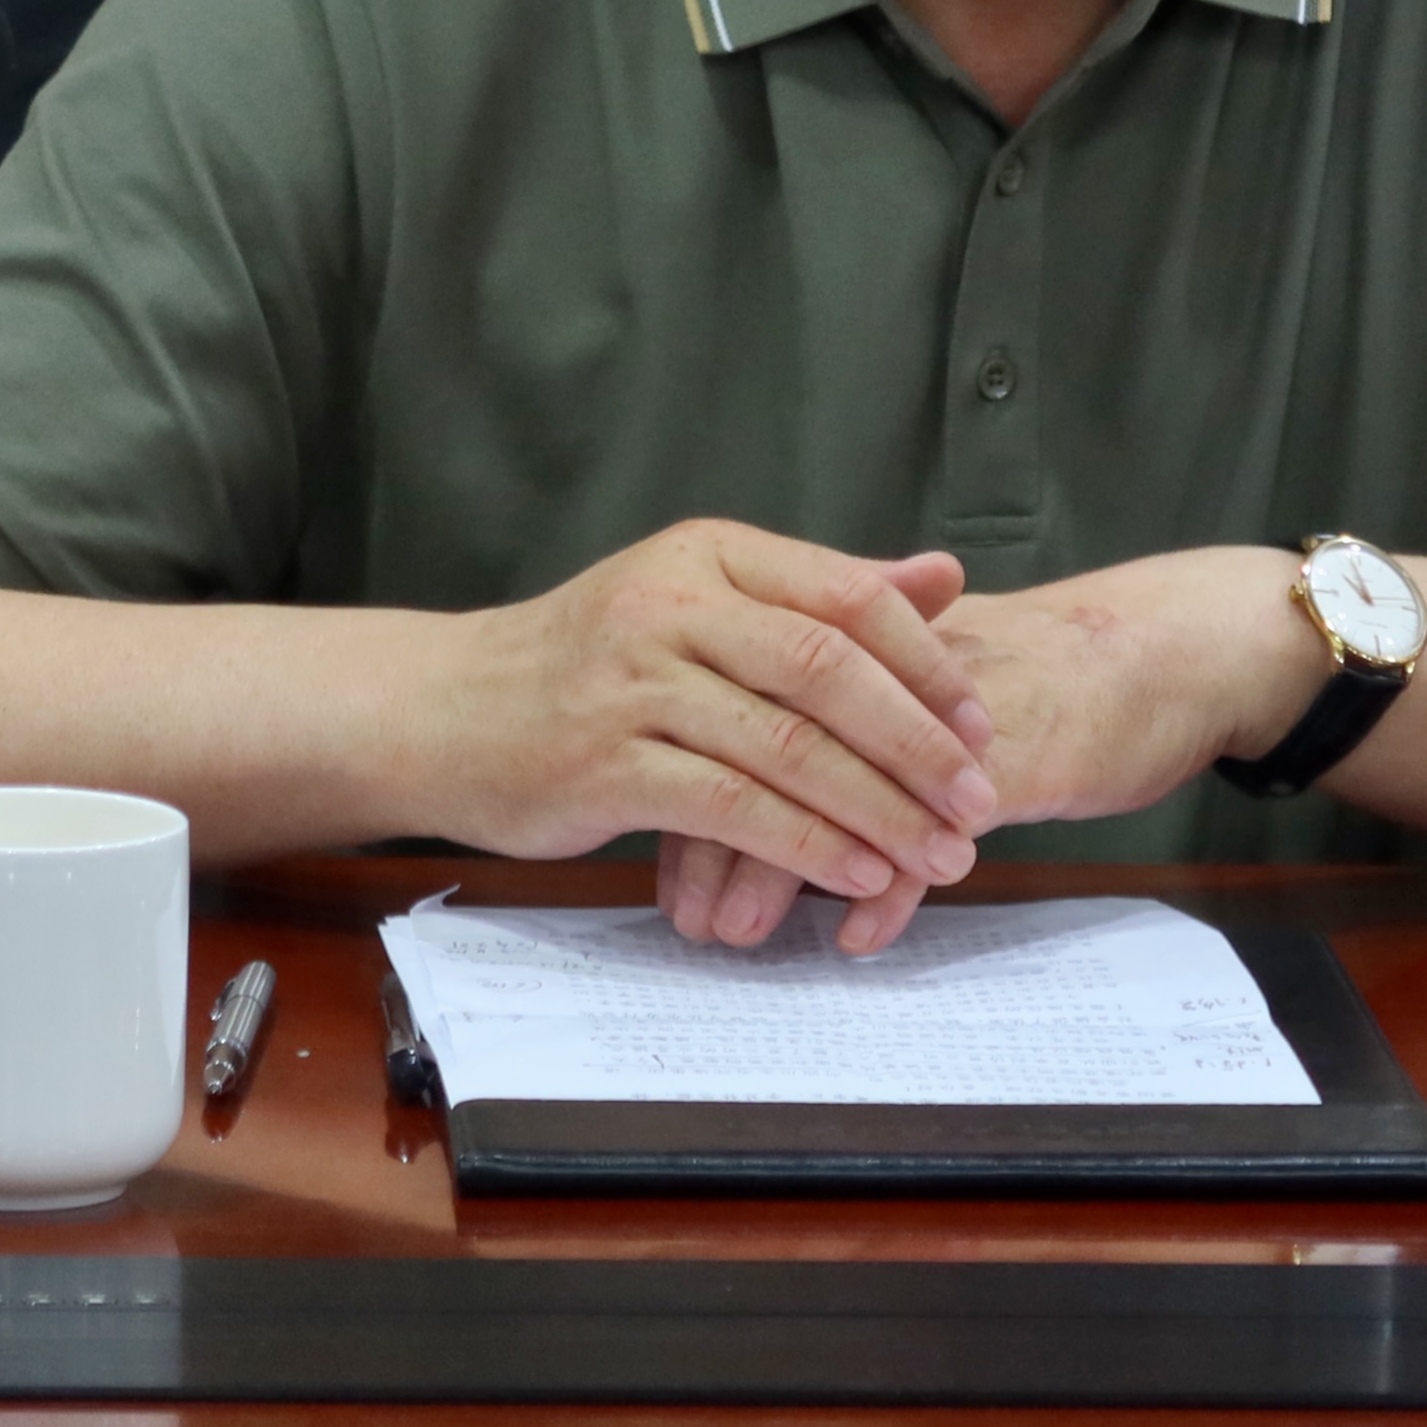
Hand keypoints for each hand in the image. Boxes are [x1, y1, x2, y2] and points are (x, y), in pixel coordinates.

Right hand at [422, 522, 999, 902]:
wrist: (443, 709)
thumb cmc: (589, 661)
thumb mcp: (700, 598)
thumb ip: (819, 592)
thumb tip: (942, 574)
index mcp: (710, 553)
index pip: (847, 595)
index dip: (928, 663)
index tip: (983, 725)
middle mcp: (673, 603)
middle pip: (828, 667)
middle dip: (919, 743)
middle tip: (980, 801)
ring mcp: (634, 682)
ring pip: (788, 745)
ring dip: (878, 809)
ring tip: (937, 854)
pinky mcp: (606, 762)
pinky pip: (732, 807)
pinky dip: (807, 845)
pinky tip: (856, 874)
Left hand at [656, 546, 1322, 953]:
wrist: (1156, 651)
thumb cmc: (1034, 678)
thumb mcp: (927, 688)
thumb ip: (842, 723)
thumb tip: (753, 780)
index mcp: (861, 642)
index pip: (746, 704)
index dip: (695, 777)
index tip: (653, 847)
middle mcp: (889, 670)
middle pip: (769, 749)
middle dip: (718, 839)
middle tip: (687, 915)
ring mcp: (942, 714)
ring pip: (835, 792)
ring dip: (779, 872)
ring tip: (738, 935)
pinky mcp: (1006, 758)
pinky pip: (926, 832)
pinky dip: (883, 888)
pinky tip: (853, 935)